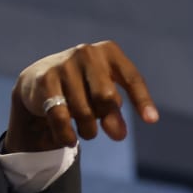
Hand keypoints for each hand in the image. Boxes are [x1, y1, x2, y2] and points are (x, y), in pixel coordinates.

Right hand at [6, 40, 158, 152]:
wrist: (40, 81)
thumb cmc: (83, 88)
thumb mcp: (104, 95)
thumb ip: (115, 112)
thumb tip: (118, 133)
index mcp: (109, 52)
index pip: (131, 78)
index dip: (142, 100)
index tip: (152, 120)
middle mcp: (87, 53)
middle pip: (106, 97)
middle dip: (110, 120)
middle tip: (115, 134)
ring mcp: (64, 65)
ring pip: (84, 112)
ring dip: (88, 131)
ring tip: (87, 131)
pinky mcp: (45, 82)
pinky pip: (61, 119)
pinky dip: (67, 136)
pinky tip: (70, 140)